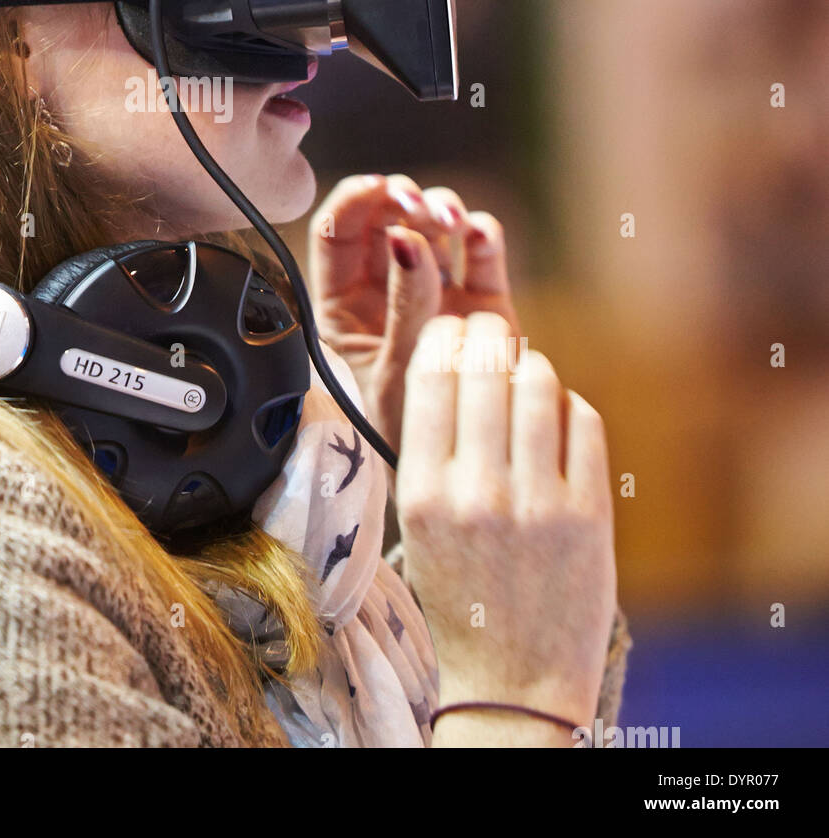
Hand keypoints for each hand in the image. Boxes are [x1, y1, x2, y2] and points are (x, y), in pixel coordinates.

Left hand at [308, 174, 518, 451]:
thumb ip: (403, 304)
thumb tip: (405, 241)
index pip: (337, 234)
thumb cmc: (408, 428)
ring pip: (433, 226)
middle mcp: (386, 287)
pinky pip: (480, 253)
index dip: (354, 202)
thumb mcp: (396, 367)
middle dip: (401, 199)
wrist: (463, 463)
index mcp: (343, 303)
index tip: (376, 188)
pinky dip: (482, 235)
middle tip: (418, 204)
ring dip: (442, 209)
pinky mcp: (480, 299)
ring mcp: (434, 289)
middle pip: (386, 218)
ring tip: (452, 221)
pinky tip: (480, 235)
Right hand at [395, 313, 616, 736]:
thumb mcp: (418, 522)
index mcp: (422, 492)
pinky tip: (558, 415)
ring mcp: (535, 504)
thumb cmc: (460, 591)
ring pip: (539, 385)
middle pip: (484, 370)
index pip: (430, 378)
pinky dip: (569, 404)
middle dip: (488, 335)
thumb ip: (432, 448)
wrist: (514, 678)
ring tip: (527, 370)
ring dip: (533, 365)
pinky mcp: (588, 515)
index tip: (451, 327)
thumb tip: (456, 359)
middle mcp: (475, 493)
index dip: (443, 336)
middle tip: (491, 330)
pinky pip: (583, 421)